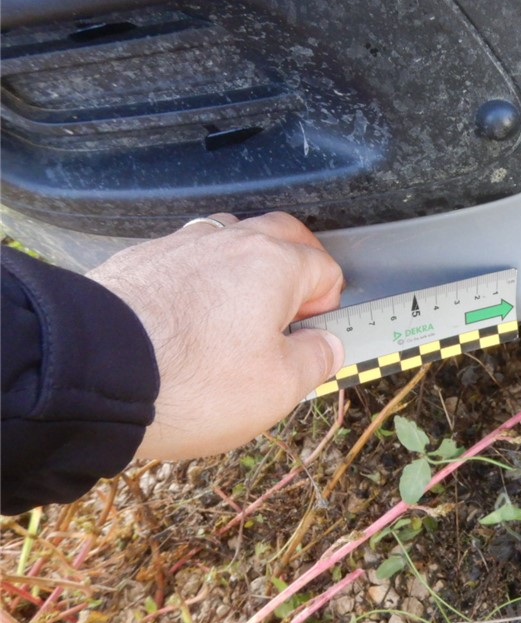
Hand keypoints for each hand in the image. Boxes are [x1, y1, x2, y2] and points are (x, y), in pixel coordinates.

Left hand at [87, 212, 344, 459]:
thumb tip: (327, 346)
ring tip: (237, 311)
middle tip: (291, 311)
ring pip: (232, 237)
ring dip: (246, 265)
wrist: (91, 372)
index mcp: (276, 264)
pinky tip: (187, 316)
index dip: (327, 306)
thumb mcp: (278, 388)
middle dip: (297, 266)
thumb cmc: (193, 380)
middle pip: (283, 234)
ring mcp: (182, 245)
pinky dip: (199, 278)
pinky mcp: (141, 260)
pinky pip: (186, 257)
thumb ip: (315, 360)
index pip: (325, 269)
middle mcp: (232, 241)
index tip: (311, 338)